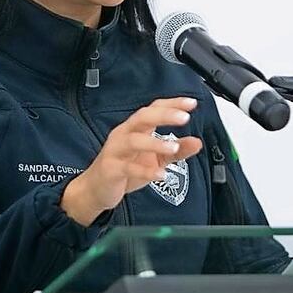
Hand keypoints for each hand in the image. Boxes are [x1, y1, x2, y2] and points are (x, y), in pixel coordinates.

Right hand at [61, 97, 202, 225]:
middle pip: (142, 118)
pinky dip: (144, 171)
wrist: (96, 189)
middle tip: (184, 118)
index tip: (192, 103)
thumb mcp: (155, 158)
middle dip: (163, 115)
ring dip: (155, 143)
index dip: (172, 104)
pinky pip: (127, 168)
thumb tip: (197, 142)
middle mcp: (124, 134)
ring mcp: (115, 151)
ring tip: (174, 148)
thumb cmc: (124, 168)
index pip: (154, 109)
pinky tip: (160, 174)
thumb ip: (176, 151)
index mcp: (135, 128)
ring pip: (133, 140)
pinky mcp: (110, 169)